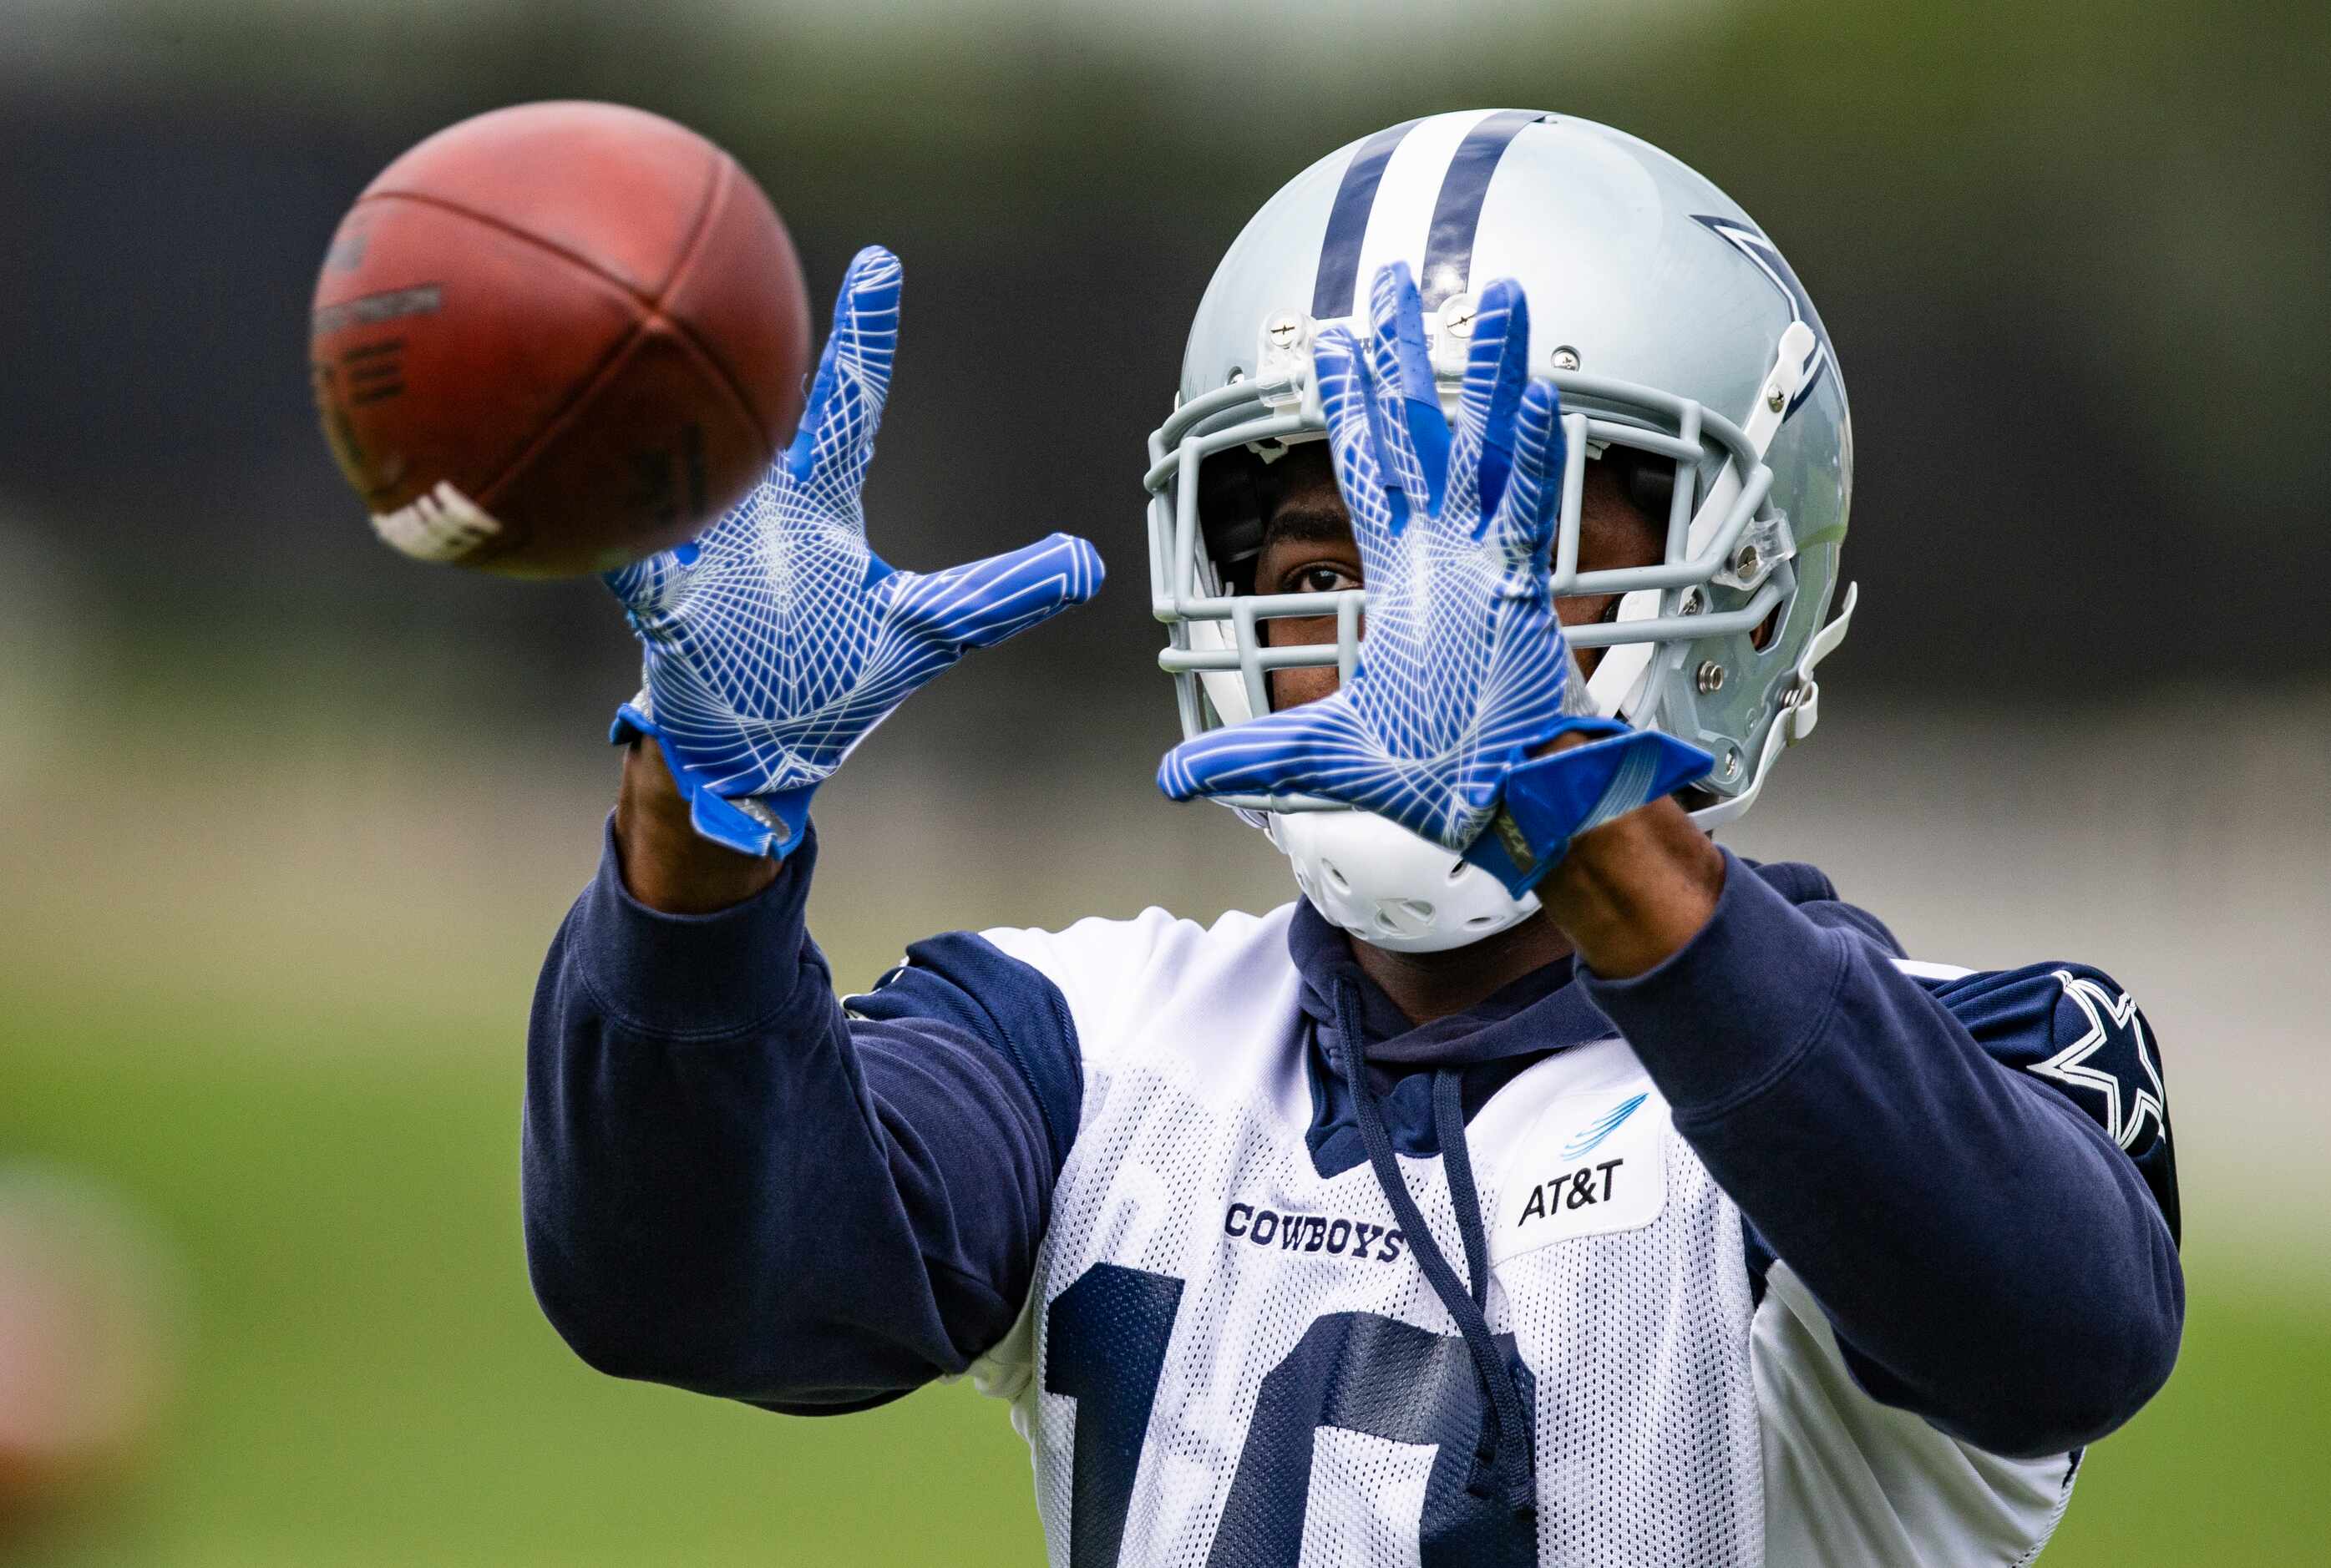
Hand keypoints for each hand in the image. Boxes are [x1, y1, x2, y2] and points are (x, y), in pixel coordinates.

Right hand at [608, 246, 1103, 857]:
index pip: (847, 409)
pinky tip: (627, 528)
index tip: (880, 263)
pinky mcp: (666, 614)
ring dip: (687, 445)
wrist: (750, 751)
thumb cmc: (830, 677)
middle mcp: (755, 512)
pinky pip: (638, 573)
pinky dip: (632, 554)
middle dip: (760, 361)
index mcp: (817, 505)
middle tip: (760, 289)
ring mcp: (703, 554)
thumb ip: (1003, 596)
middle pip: (760, 421)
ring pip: (687, 481)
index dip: (864, 342)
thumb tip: (1093, 563)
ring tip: (685, 378)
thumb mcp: (929, 632)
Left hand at [1156, 262, 1707, 890]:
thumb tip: (1168, 779)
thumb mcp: (1317, 758)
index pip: (1367, 472)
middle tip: (1393, 281)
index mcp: (1404, 577)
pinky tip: (1538, 398)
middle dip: (1404, 357)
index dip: (1351, 409)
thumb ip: (1245, 757)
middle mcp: (1446, 554)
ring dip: (1492, 374)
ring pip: (1486, 449)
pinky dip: (1530, 456)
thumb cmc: (1433, 780)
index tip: (1333, 345)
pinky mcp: (1524, 593)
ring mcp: (1489, 565)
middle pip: (1419, 432)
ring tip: (1504, 297)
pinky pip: (1528, 511)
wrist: (1499, 813)